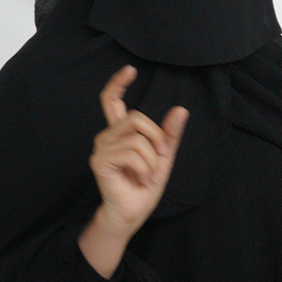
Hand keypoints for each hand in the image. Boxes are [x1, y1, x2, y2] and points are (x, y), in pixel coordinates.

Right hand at [89, 65, 187, 234]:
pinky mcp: (100, 160)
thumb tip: (181, 109)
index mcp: (120, 133)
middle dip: (156, 137)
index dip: (118, 83)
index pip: (112, 101)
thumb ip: (170, 134)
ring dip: (151, 159)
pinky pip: (132, 152)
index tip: (130, 69)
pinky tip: (139, 178)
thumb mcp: (164, 156)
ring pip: (137, 137)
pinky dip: (144, 167)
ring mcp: (101, 147)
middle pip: (136, 117)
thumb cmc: (145, 186)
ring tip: (146, 174)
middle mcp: (107, 136)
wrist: (133, 212)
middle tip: (159, 158)